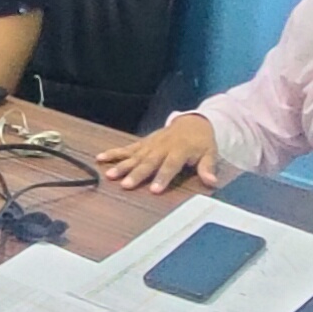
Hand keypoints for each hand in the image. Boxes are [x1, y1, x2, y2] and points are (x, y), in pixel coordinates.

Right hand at [97, 113, 221, 192]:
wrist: (192, 122)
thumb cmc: (201, 142)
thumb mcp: (210, 153)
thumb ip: (207, 168)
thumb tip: (212, 182)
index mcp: (180, 150)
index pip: (170, 165)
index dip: (162, 177)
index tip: (154, 190)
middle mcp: (162, 147)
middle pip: (148, 162)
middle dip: (137, 174)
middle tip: (126, 185)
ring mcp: (150, 144)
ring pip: (134, 155)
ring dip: (121, 165)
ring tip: (109, 175)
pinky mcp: (143, 143)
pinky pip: (127, 148)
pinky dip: (113, 153)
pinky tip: (100, 158)